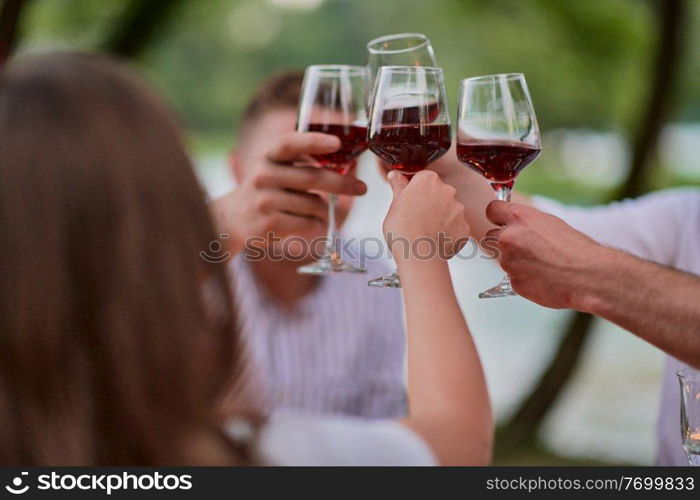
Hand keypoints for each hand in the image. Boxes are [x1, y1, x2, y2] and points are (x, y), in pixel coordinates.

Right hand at [212, 131, 366, 251]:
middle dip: (342, 183)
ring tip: (320, 210)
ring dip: (325, 209)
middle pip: (312, 177)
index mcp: (268, 156)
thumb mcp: (276, 168)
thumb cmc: (267, 189)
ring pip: (314, 204)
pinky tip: (311, 222)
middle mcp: (264, 175)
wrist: (233, 218)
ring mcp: (265, 200)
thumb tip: (346, 159)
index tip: (337, 143)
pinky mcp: (269, 223)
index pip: (289, 143)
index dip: (313, 141)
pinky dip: (317, 223)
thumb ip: (303, 162)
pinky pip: (308, 223)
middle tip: (362, 187)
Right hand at [383, 170, 469, 260]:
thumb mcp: (394, 205)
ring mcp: (459, 210)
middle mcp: (447, 191)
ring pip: (450, 210)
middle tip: (417, 217)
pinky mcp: (464, 227)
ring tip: (426, 231)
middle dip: (431, 203)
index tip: (410, 199)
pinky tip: (436, 239)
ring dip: (441, 218)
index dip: (416, 190)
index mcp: (428, 181)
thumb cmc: (403, 230)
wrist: (418, 255)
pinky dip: (449, 232)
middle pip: (439, 193)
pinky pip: (457, 227)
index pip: (423, 179)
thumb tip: (395, 176)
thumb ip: (398, 187)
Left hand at [485, 200, 615, 308]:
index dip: (497, 216)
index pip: (492, 210)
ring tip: (541, 264)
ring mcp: (508, 261)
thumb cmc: (575, 248)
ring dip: (515, 261)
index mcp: (519, 218)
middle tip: (526, 247)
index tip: (501, 221)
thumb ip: (525, 223)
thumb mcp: (549, 223)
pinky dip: (523, 277)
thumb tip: (513, 226)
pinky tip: (543, 277)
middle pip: (491, 236)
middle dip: (503, 241)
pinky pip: (512, 277)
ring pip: (502, 258)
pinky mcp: (513, 281)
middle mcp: (508, 238)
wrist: (588, 275)